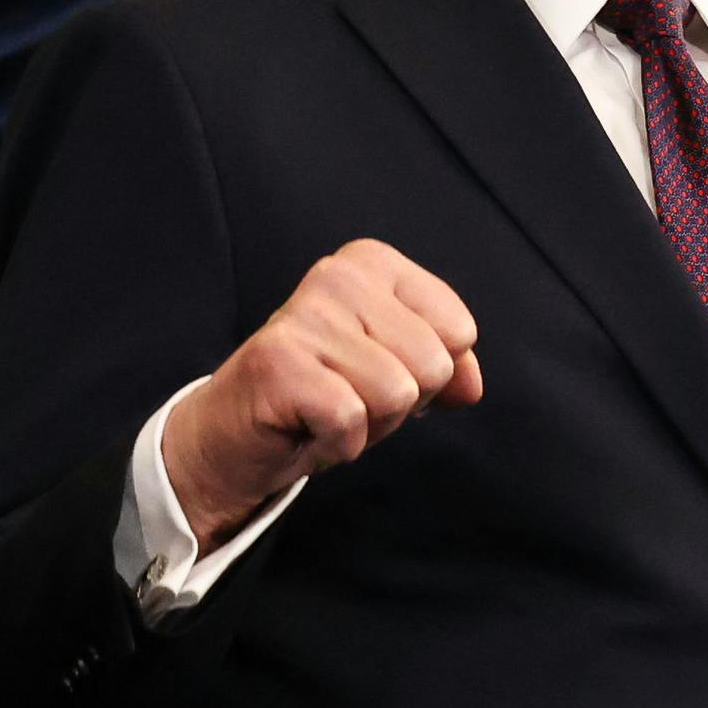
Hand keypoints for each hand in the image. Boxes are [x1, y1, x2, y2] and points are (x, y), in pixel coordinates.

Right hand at [161, 238, 479, 549]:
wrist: (238, 432)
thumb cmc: (324, 393)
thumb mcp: (398, 371)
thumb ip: (448, 368)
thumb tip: (469, 387)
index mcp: (371, 264)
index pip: (458, 330)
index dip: (430, 374)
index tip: (378, 373)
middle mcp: (337, 276)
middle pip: (433, 364)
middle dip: (401, 403)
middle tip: (349, 397)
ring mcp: (304, 315)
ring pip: (396, 393)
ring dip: (369, 426)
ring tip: (328, 411)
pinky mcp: (278, 361)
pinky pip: (351, 420)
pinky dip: (337, 444)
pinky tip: (308, 428)